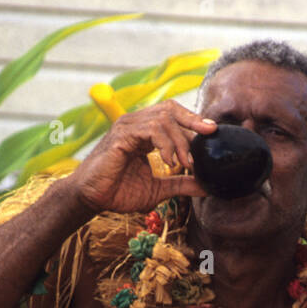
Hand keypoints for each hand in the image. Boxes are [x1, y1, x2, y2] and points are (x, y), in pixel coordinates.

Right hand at [70, 100, 212, 213]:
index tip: (213, 132)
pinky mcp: (121, 135)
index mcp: (145, 132)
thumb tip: (207, 186)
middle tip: (208, 136)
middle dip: (193, 121)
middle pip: (170, 108)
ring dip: (180, 141)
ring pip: (163, 118)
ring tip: (185, 163)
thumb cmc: (120, 192)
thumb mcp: (159, 189)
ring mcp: (127, 127)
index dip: (194, 121)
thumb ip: (182, 184)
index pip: (173, 115)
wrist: (93, 199)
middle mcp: (136, 124)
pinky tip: (168, 162)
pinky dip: (164, 144)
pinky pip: (150, 129)